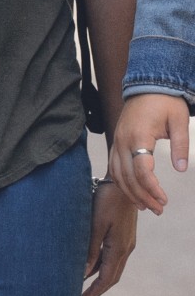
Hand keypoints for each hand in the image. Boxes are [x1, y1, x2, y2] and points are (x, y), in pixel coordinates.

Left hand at [83, 180, 137, 295]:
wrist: (124, 183)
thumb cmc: (106, 200)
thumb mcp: (95, 223)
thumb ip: (90, 248)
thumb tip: (84, 272)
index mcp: (119, 248)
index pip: (106, 278)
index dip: (94, 291)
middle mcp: (125, 249)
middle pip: (111, 276)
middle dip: (97, 289)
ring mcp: (126, 243)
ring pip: (113, 267)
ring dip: (100, 278)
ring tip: (83, 286)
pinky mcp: (123, 236)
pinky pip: (112, 257)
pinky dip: (102, 266)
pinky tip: (91, 266)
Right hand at [111, 92, 190, 213]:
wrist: (146, 86)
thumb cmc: (164, 102)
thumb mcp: (179, 121)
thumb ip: (180, 145)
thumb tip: (181, 168)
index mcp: (138, 135)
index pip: (142, 170)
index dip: (152, 188)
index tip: (164, 200)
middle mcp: (123, 140)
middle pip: (128, 176)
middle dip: (143, 196)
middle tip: (158, 209)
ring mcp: (117, 141)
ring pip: (117, 174)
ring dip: (131, 192)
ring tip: (146, 206)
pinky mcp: (116, 142)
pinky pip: (114, 166)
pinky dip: (121, 182)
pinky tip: (132, 192)